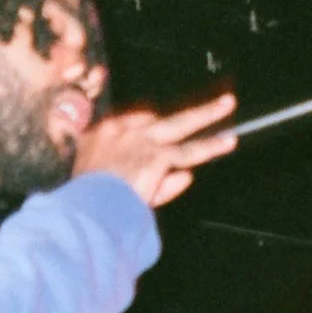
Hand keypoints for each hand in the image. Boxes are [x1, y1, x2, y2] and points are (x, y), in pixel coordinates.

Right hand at [74, 92, 237, 207]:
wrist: (84, 210)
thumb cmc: (88, 204)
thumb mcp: (111, 190)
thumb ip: (152, 183)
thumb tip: (185, 177)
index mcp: (100, 137)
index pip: (134, 121)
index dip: (153, 125)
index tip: (167, 127)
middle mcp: (120, 132)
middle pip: (158, 115)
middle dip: (186, 110)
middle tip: (213, 102)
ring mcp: (140, 142)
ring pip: (179, 125)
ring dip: (205, 115)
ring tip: (227, 105)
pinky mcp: (155, 155)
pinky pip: (188, 152)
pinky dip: (209, 148)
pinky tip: (227, 143)